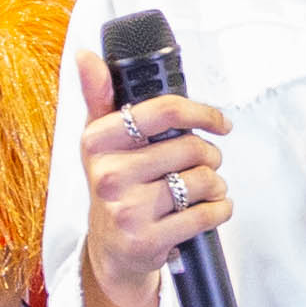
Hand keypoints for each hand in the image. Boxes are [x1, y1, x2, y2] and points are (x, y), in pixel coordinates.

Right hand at [68, 49, 235, 306]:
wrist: (111, 250)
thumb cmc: (114, 185)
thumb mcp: (101, 140)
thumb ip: (99, 94)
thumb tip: (86, 55)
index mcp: (98, 141)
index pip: (162, 112)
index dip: (201, 112)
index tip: (218, 120)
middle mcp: (108, 174)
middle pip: (190, 148)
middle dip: (209, 155)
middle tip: (205, 162)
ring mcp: (127, 210)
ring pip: (201, 181)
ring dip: (215, 184)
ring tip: (204, 188)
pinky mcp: (147, 240)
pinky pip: (204, 215)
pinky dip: (219, 210)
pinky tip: (210, 208)